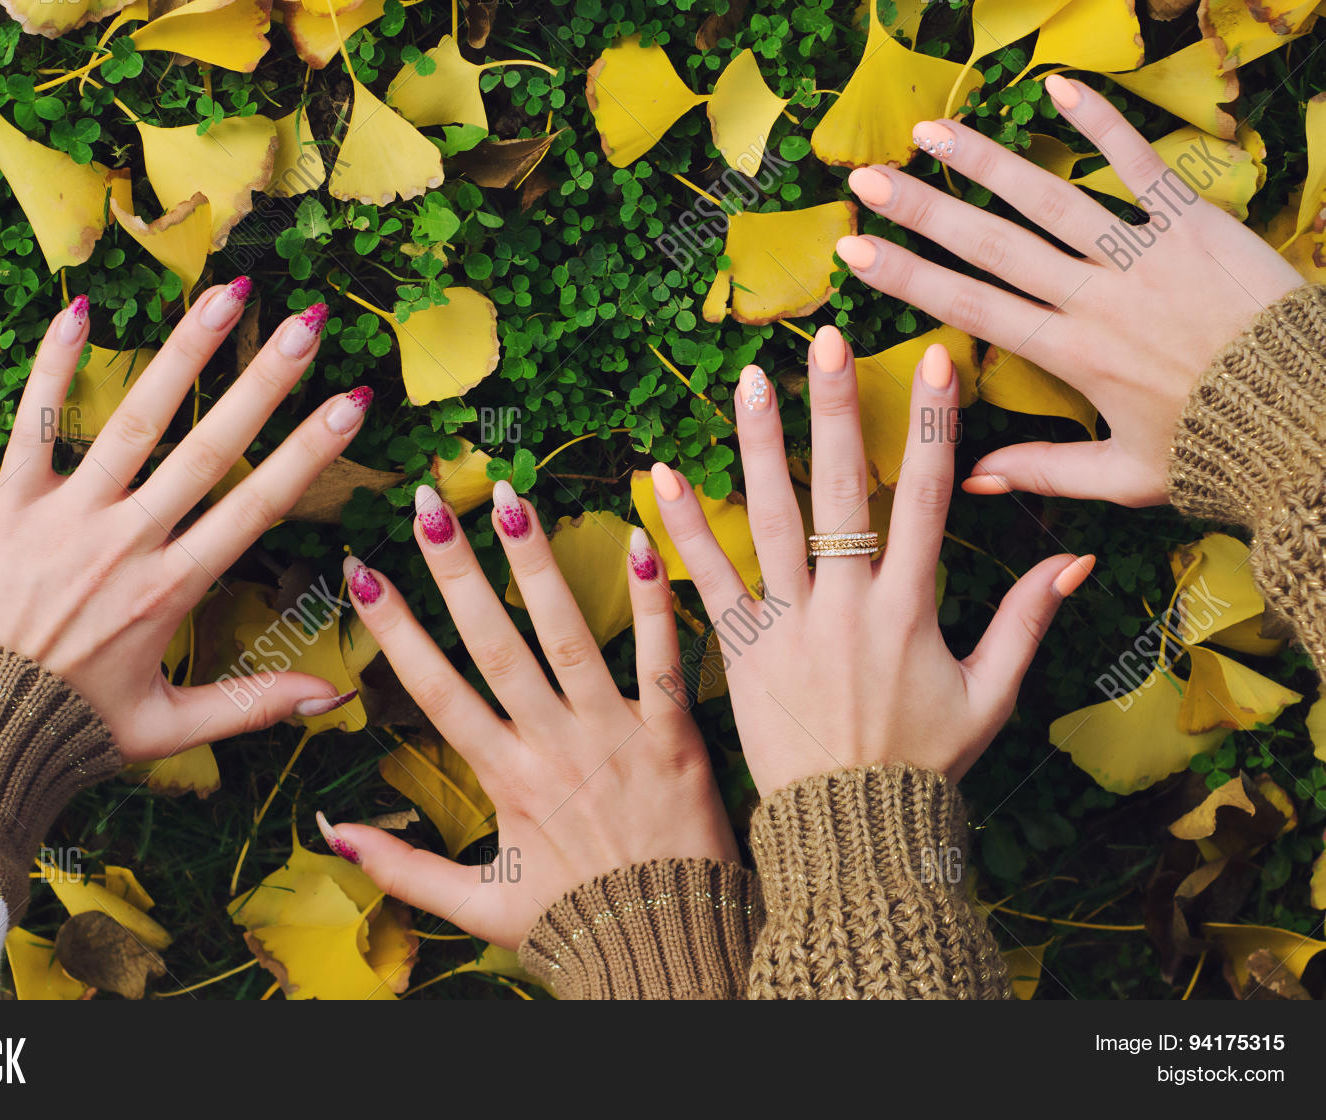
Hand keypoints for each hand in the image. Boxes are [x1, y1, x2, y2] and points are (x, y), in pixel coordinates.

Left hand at [0, 283, 370, 760]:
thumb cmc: (65, 731)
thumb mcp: (168, 728)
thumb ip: (255, 704)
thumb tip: (340, 696)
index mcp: (171, 588)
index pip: (258, 505)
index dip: (311, 451)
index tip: (352, 402)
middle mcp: (127, 539)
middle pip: (208, 446)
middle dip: (264, 381)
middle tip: (306, 324)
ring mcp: (66, 515)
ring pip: (136, 420)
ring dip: (184, 353)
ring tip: (228, 295)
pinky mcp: (8, 505)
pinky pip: (34, 424)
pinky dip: (52, 366)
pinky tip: (80, 309)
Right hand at [320, 481, 737, 949]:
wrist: (670, 947)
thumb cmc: (577, 923)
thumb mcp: (479, 905)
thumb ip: (404, 867)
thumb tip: (331, 833)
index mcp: (505, 780)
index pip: (436, 691)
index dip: (394, 630)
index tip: (361, 573)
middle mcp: (553, 746)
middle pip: (494, 646)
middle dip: (454, 572)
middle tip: (426, 503)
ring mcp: (614, 735)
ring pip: (568, 637)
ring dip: (536, 567)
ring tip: (509, 501)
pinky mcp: (673, 735)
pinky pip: (661, 659)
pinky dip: (652, 603)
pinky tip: (641, 541)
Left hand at [648, 330, 1093, 796]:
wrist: (852, 829)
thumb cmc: (924, 764)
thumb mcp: (992, 697)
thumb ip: (1029, 621)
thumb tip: (1078, 557)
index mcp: (911, 609)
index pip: (929, 498)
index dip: (933, 426)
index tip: (933, 361)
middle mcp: (847, 605)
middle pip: (842, 490)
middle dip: (835, 410)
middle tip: (824, 339)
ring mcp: (789, 625)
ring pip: (772, 521)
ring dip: (757, 447)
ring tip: (746, 381)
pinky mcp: (742, 651)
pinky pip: (710, 581)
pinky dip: (685, 530)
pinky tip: (660, 476)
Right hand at [835, 75, 1301, 507]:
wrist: (1308, 417)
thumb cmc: (1218, 449)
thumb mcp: (1125, 478)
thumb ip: (1044, 471)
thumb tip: (969, 480)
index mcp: (1071, 355)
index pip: (969, 307)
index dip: (906, 277)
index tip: (854, 251)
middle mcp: (1094, 297)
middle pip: (991, 244)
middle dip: (922, 210)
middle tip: (867, 180)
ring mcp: (1142, 254)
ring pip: (1049, 197)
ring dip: (985, 160)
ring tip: (931, 131)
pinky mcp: (1192, 223)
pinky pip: (1139, 164)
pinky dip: (1101, 123)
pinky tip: (1058, 88)